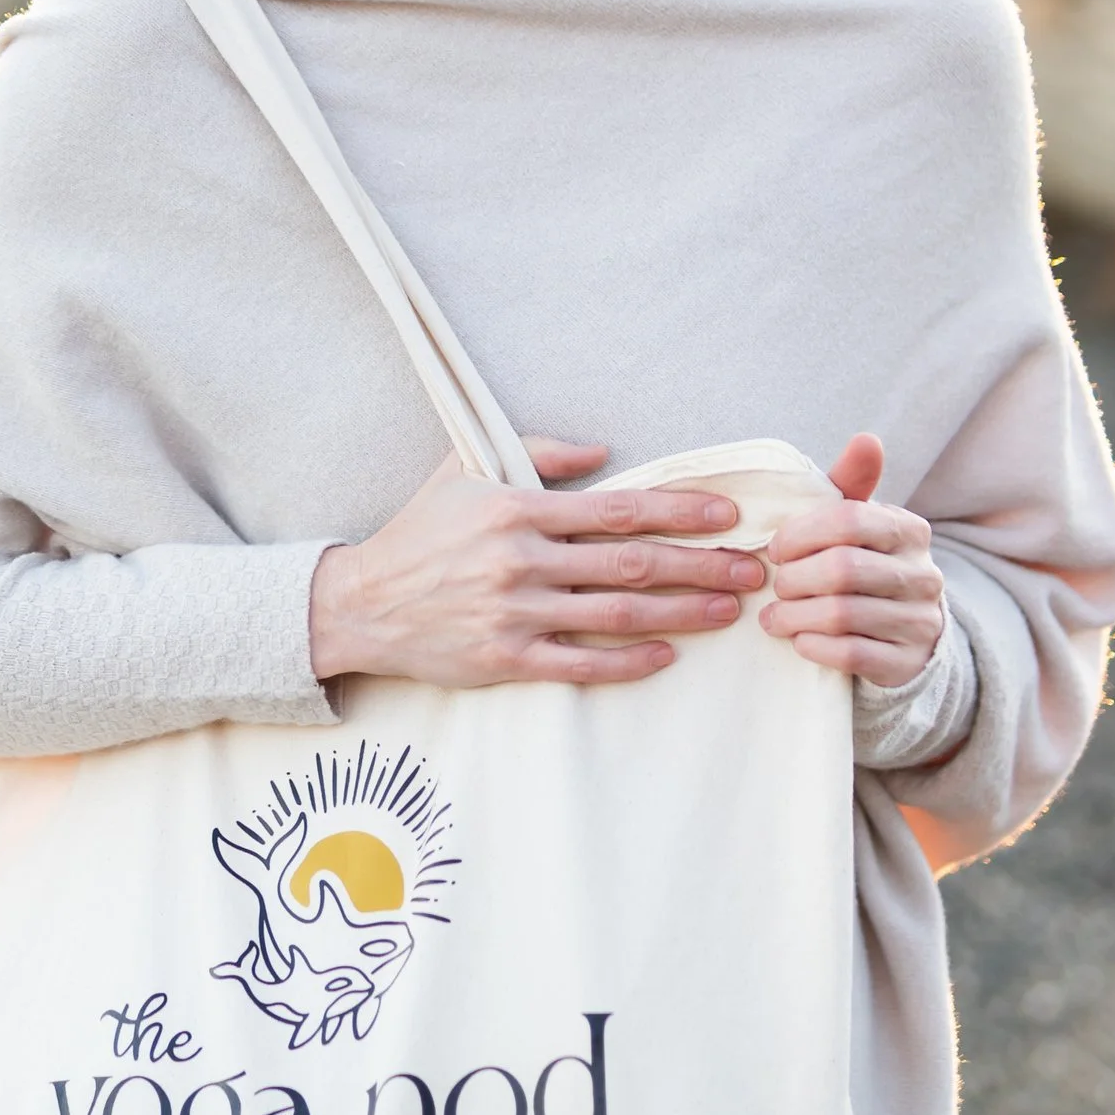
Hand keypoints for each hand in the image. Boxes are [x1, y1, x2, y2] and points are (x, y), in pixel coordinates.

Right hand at [309, 439, 771, 691]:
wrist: (360, 604)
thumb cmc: (420, 532)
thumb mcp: (465, 470)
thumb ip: (537, 452)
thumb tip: (603, 450)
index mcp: (517, 508)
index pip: (617, 508)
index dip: (679, 510)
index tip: (728, 513)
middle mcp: (520, 560)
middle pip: (631, 564)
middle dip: (701, 564)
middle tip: (754, 568)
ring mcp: (514, 613)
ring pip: (615, 615)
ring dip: (680, 613)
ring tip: (729, 610)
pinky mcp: (505, 659)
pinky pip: (578, 663)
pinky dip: (627, 661)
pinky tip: (667, 656)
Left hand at [761, 435, 944, 686]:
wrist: (905, 637)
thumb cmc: (866, 569)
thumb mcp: (860, 529)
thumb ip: (852, 486)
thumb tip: (866, 439)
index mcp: (910, 531)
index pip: (849, 520)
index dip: (800, 534)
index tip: (775, 549)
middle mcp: (923, 574)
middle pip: (842, 569)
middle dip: (795, 578)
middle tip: (776, 586)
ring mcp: (919, 621)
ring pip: (842, 614)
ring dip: (795, 616)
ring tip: (773, 617)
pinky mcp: (906, 663)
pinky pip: (851, 653)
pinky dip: (813, 646)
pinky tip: (798, 640)